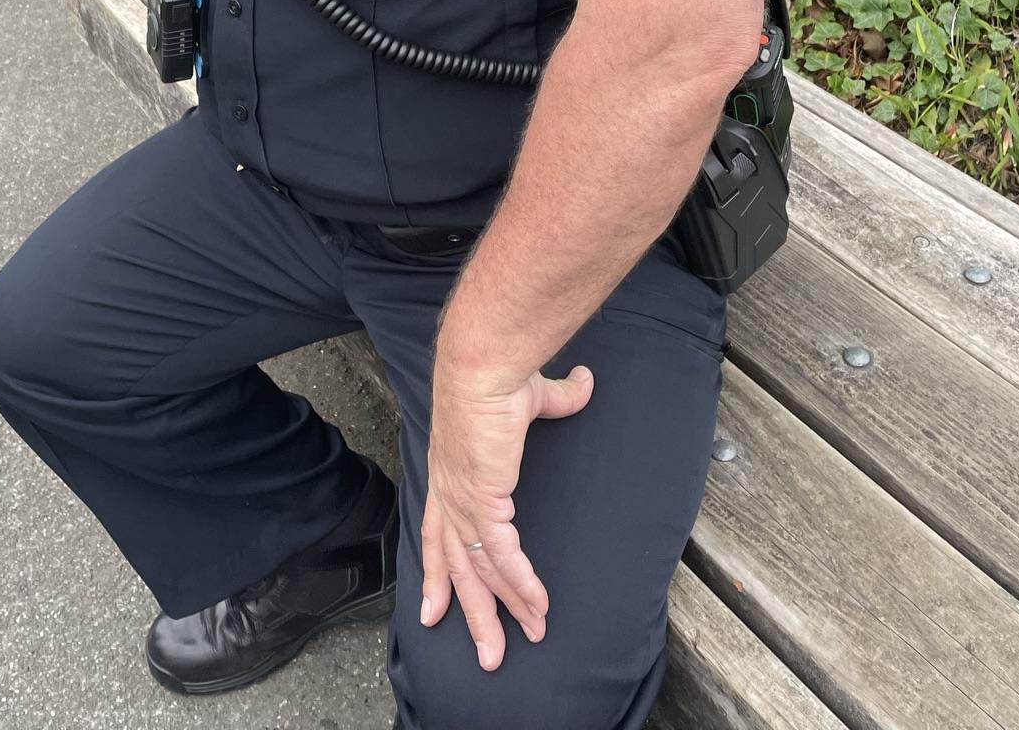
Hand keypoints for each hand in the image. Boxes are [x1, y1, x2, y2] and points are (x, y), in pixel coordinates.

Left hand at [420, 360, 593, 671]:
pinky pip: (503, 554)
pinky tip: (538, 604)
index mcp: (451, 472)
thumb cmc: (499, 372)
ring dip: (505, 609)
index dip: (439, 574)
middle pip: (457, 566)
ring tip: (531, 637)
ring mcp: (464, 500)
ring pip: (481, 570)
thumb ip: (558, 396)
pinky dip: (521, 582)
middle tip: (489, 654)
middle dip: (474, 612)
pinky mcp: (484, 500)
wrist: (485, 363)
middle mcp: (450, 493)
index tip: (434, 611)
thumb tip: (584, 380)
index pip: (437, 534)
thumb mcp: (530, 396)